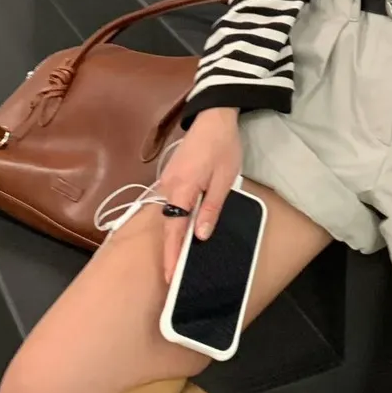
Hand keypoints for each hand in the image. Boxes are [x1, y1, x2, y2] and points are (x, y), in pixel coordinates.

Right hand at [160, 107, 241, 283]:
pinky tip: (182, 228)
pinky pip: (170, 203)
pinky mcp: (171, 175)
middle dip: (170, 250)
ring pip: (168, 214)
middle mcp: (168, 187)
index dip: (172, 254)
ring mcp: (167, 180)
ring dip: (172, 235)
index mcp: (181, 189)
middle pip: (167, 224)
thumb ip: (211, 207)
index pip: (174, 229)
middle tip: (173, 274)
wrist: (213, 117)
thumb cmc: (222, 147)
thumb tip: (200, 236)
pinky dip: (174, 219)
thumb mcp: (224, 179)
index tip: (170, 276)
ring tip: (179, 257)